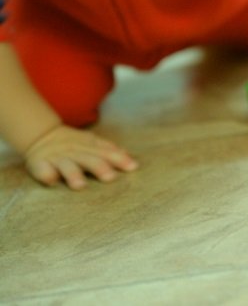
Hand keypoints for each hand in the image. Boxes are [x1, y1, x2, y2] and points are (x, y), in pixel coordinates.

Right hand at [23, 125, 137, 189]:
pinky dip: (46, 174)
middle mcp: (74, 150)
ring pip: (66, 165)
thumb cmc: (75, 145)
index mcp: (89, 145)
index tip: (132, 167)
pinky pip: (42, 169)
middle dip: (99, 167)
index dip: (119, 159)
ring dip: (73, 174)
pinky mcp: (39, 164)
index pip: (106, 152)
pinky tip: (51, 181)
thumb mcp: (93, 144)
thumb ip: (111, 152)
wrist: (42, 137)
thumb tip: (133, 162)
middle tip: (110, 177)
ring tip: (80, 185)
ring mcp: (57, 157)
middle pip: (88, 158)